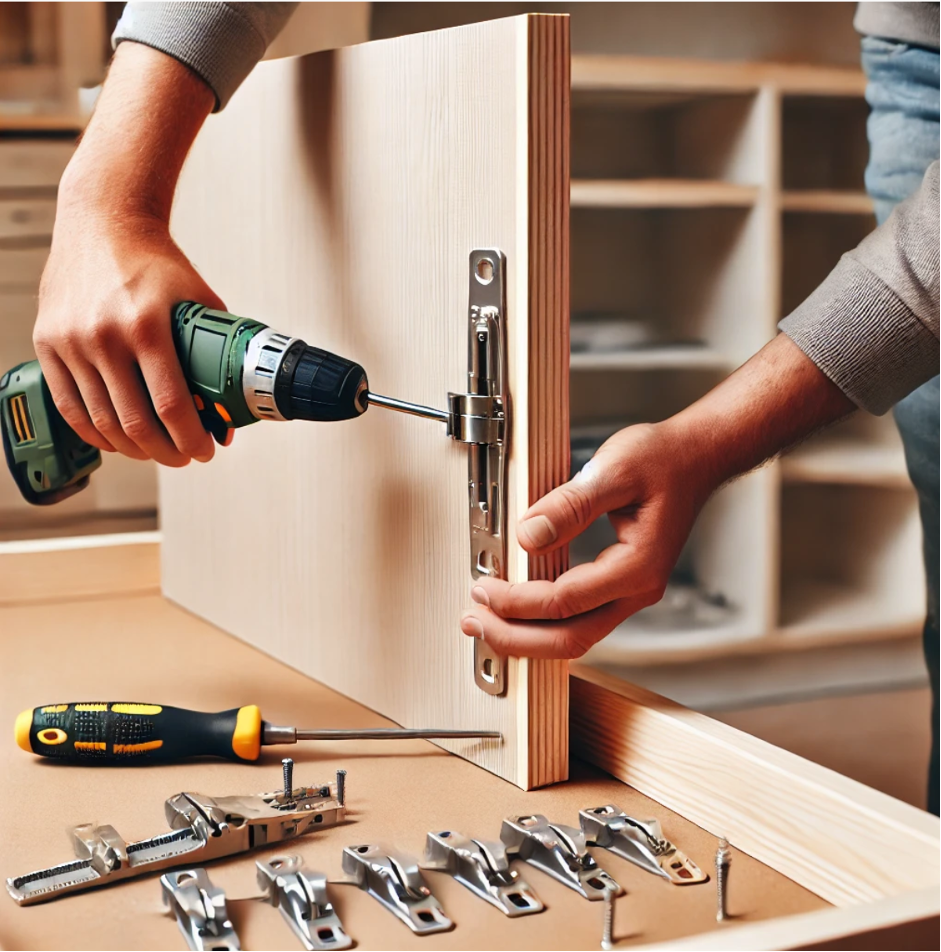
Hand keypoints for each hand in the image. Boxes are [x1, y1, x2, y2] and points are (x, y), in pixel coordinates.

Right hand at [31, 40, 219, 466]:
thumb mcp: (199, 299)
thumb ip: (217, 347)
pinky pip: (68, 406)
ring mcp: (72, 342)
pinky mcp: (48, 343)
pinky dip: (94, 432)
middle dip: (166, 452)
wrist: (103, 222)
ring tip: (156, 451)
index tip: (206, 451)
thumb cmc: (156, 262)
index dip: (191, 438)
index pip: (170, 405)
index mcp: (147, 325)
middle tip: (184, 457)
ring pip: (102, 421)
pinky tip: (116, 439)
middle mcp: (104, 336)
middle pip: (135, 422)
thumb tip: (232, 400)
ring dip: (133, 448)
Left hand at [458, 333, 855, 659]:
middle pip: (570, 639)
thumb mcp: (614, 468)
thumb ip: (571, 504)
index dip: (518, 601)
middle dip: (515, 637)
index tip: (484, 588)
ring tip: (485, 624)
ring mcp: (631, 592)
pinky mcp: (621, 586)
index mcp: (638, 566)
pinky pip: (579, 620)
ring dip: (527, 637)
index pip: (565, 601)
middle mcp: (638, 589)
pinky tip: (517, 611)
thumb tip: (528, 535)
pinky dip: (543, 623)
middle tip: (473, 621)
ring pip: (575, 637)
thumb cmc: (664, 459)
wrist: (697, 457)